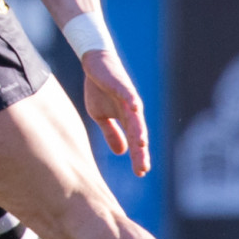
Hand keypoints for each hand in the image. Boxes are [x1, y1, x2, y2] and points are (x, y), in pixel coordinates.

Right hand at [82, 49, 149, 176]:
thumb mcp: (101, 116)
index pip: (134, 141)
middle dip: (140, 151)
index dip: (138, 156)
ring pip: (136, 117)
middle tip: (143, 167)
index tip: (141, 173)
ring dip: (139, 131)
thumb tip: (121, 152)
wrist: (95, 65)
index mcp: (126, 120)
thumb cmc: (100, 90)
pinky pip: (128, 94)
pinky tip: (136, 109)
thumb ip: (112, 133)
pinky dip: (132, 101)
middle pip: (138, 134)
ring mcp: (128, 98)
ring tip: (141, 145)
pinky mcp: (121, 85)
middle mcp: (131, 111)